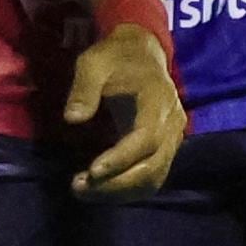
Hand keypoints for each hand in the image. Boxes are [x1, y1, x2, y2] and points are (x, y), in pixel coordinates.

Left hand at [63, 21, 186, 195]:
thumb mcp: (93, 63)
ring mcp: (172, 138)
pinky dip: (127, 190)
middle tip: (78, 187)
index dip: (121, 159)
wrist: (141, 53)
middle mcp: (172, 123)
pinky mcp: (166, 149)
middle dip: (116, 183)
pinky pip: (152, 178)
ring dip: (120, 191)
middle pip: (152, 166)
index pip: (146, 138)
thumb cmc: (115, 57)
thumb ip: (84, 89)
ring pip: (154, 178)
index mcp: (158, 99)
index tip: (92, 172)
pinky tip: (100, 189)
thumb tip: (72, 119)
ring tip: (84, 191)